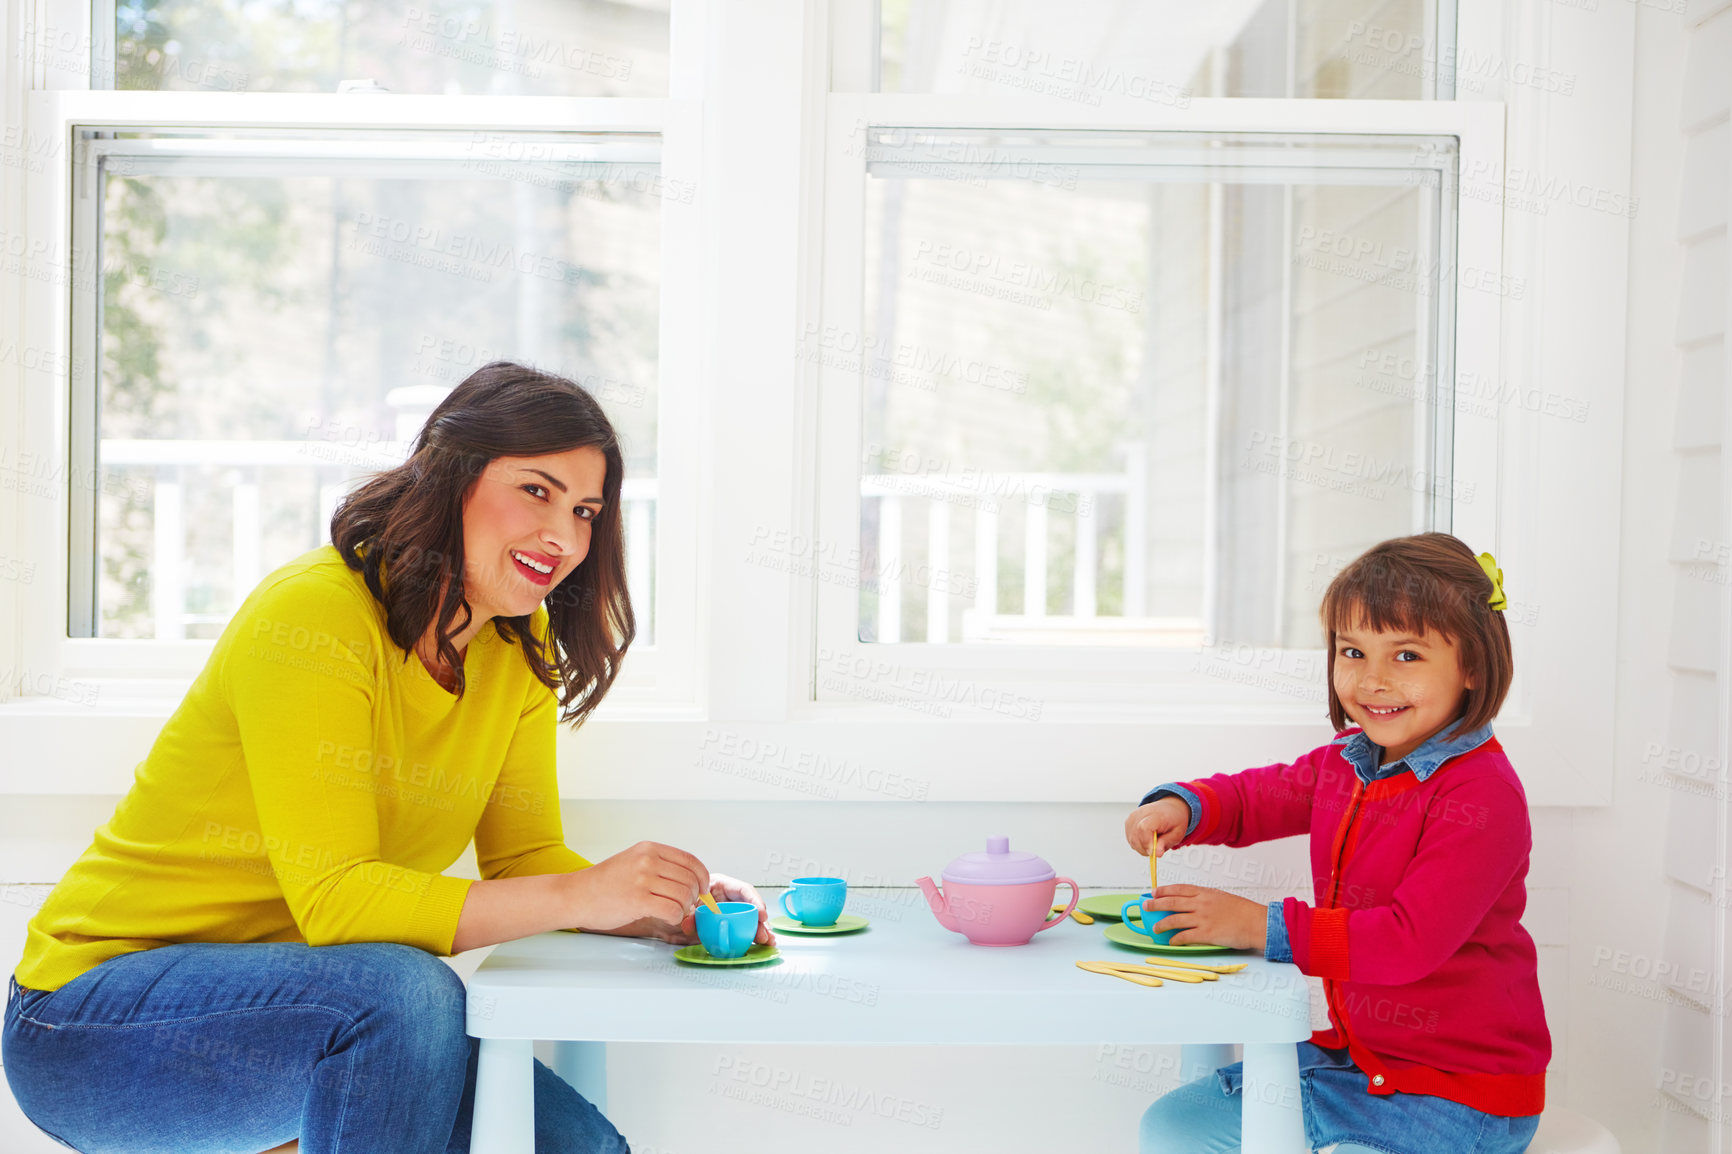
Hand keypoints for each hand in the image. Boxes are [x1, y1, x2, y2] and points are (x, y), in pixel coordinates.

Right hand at [565, 841, 708, 935]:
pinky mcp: (638, 900)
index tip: (703, 889)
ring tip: (674, 911)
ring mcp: (643, 879)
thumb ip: (659, 866)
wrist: (575, 895)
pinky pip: (673, 910)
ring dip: (684, 908)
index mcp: (649, 849)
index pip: (690, 860)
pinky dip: (675, 917)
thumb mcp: (633, 862)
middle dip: (694, 895)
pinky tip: (667, 917)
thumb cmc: (604, 883)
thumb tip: (690, 881)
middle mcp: (648, 860)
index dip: (702, 876)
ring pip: (684, 895)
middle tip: (687, 905)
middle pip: (690, 879)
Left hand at [671, 873, 777, 947]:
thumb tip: (689, 924)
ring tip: (767, 942)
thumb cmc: (676, 903)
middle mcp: (726, 898)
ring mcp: (728, 912)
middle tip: (765, 934)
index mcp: (719, 885)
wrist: (666, 917)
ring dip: (759, 930)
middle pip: (749, 907)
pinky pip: (742, 930)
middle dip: (760, 921)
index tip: (761, 914)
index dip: (755, 901)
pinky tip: (759, 944)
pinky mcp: (727, 926)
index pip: (742, 889)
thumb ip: (686, 915)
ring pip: (749, 920)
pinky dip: (750, 937)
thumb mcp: (681, 908)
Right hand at [1125, 797, 1189, 856]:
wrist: (1168, 808)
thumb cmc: (1173, 819)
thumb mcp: (1177, 833)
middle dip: (1146, 849)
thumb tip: (1157, 853)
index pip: (1144, 828)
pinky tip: (1147, 838)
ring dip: (1142, 847)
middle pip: (1136, 837)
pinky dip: (1139, 843)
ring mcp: (1133, 817)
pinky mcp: (1128, 822)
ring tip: (1154, 841)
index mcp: (1156, 814)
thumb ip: (1166, 842)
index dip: (1147, 843)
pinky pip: (1130, 839)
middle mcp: (1141, 814)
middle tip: (1157, 847)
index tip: (1154, 852)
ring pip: (1132, 841)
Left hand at [1142, 885, 1268, 950]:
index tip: (1153, 892)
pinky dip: (1175, 939)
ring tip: (1155, 929)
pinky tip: (1170, 941)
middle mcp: (1201, 903)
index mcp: (1205, 892)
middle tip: (1145, 906)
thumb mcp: (1221, 897)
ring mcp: (1202, 918)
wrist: (1256, 922)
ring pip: (1174, 920)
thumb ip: (1205, 898)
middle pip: (1171, 902)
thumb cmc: (1242, 911)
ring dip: (1161, 925)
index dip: (1163, 890)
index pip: (1178, 889)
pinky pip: (1185, 936)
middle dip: (1155, 904)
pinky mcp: (1206, 934)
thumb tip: (1191, 902)